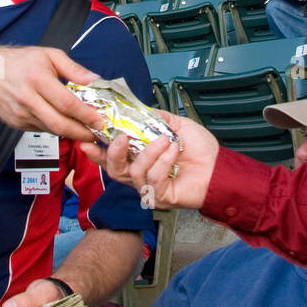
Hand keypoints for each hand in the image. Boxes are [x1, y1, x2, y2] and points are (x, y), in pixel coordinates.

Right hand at [0, 45, 103, 142]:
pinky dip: (55, 129)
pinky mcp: (17, 124)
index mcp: (38, 79)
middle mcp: (28, 99)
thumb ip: (74, 69)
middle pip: (59, 124)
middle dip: (81, 133)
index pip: (66, 103)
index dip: (85, 115)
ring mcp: (21, 114)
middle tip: (96, 134)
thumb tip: (94, 80)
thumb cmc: (20, 62)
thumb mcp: (50, 55)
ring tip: (86, 131)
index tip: (100, 120)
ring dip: (70, 133)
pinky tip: (64, 124)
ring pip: (51, 130)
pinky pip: (42, 130)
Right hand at [78, 109, 217, 210]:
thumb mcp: (176, 125)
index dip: (97, 152)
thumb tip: (139, 109)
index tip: (87, 141)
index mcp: (141, 159)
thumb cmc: (200, 150)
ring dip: (149, 152)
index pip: (113, 158)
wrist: (219, 166)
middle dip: (113, 153)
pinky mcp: (160, 197)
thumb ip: (156, 118)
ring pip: (133, 172)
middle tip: (120, 138)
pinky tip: (174, 152)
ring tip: (165, 140)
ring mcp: (150, 188)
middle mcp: (141, 175)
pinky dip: (163, 161)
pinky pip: (153, 178)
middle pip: (114, 170)